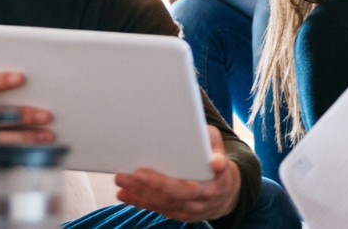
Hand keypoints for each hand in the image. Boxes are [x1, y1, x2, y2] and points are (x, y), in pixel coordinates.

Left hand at [114, 125, 240, 222]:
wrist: (225, 194)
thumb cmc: (215, 161)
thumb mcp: (218, 146)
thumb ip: (208, 139)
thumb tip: (197, 132)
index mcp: (218, 176)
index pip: (214, 172)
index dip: (211, 166)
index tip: (208, 162)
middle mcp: (205, 196)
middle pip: (180, 192)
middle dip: (157, 183)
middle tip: (136, 172)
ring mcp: (191, 209)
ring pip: (165, 203)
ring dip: (141, 192)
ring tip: (122, 179)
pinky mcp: (179, 214)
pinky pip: (157, 209)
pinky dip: (139, 202)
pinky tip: (123, 194)